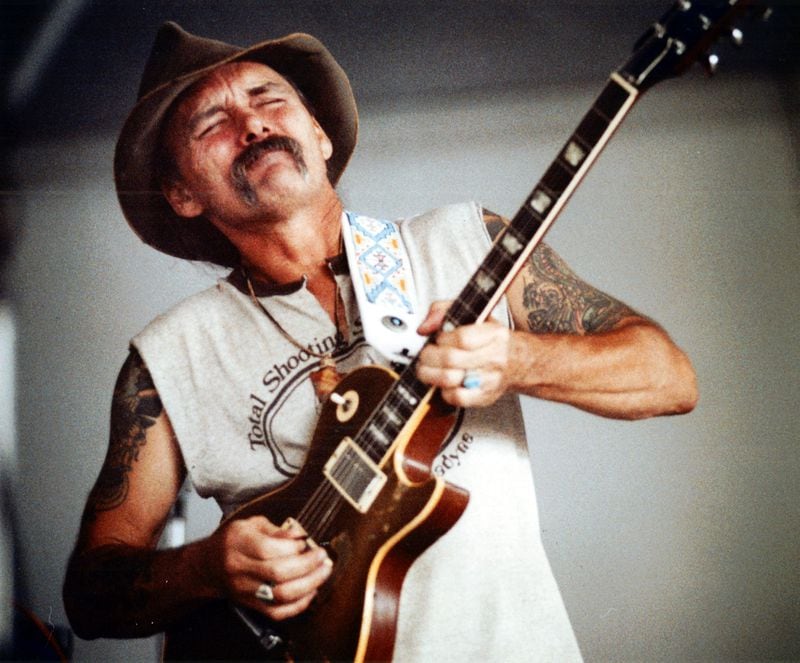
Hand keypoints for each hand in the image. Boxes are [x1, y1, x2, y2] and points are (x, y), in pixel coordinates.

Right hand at [208, 515, 332, 620]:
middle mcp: (240, 568)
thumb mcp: (251, 524)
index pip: (268, 549)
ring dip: (309, 584)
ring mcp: (245, 590)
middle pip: (278, 573)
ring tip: (323, 572)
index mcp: (238, 543)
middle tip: (322, 557)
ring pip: (280, 595)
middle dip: (308, 565)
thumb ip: (276, 530)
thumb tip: (299, 536)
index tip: (308, 542)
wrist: (209, 566)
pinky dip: (299, 604)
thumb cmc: (233, 542)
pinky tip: (311, 590)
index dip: (293, 547)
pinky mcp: (252, 605)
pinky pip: (278, 612)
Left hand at [415, 300, 514, 407]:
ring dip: (430, 374)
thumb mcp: (473, 314)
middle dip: (429, 356)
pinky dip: (443, 391)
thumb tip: (424, 328)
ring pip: (450, 379)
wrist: (517, 362)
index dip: (442, 338)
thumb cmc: (491, 339)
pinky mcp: (483, 397)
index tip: (438, 339)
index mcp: (494, 334)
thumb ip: (444, 311)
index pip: (462, 338)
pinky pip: (456, 398)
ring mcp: (489, 380)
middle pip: (451, 359)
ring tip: (428, 369)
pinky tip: (444, 383)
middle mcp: (494, 357)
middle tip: (426, 355)